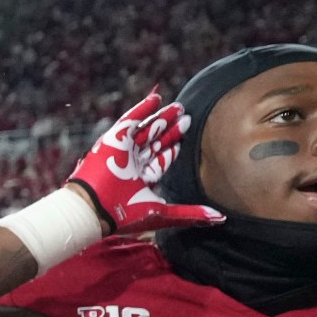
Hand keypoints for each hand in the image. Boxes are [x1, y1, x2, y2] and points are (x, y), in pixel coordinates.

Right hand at [68, 91, 223, 234]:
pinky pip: (130, 120)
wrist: (95, 208)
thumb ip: (192, 213)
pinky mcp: (114, 139)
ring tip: (178, 106)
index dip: (172, 150)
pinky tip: (156, 97)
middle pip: (154, 142)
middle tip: (186, 117)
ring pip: (145, 130)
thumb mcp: (163, 213)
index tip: (184, 139)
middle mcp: (130, 164)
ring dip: (161, 117)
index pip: (159, 161)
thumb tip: (222, 219)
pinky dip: (142, 108)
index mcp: (139, 180)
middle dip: (170, 130)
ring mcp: (121, 151)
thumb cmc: (125, 214)